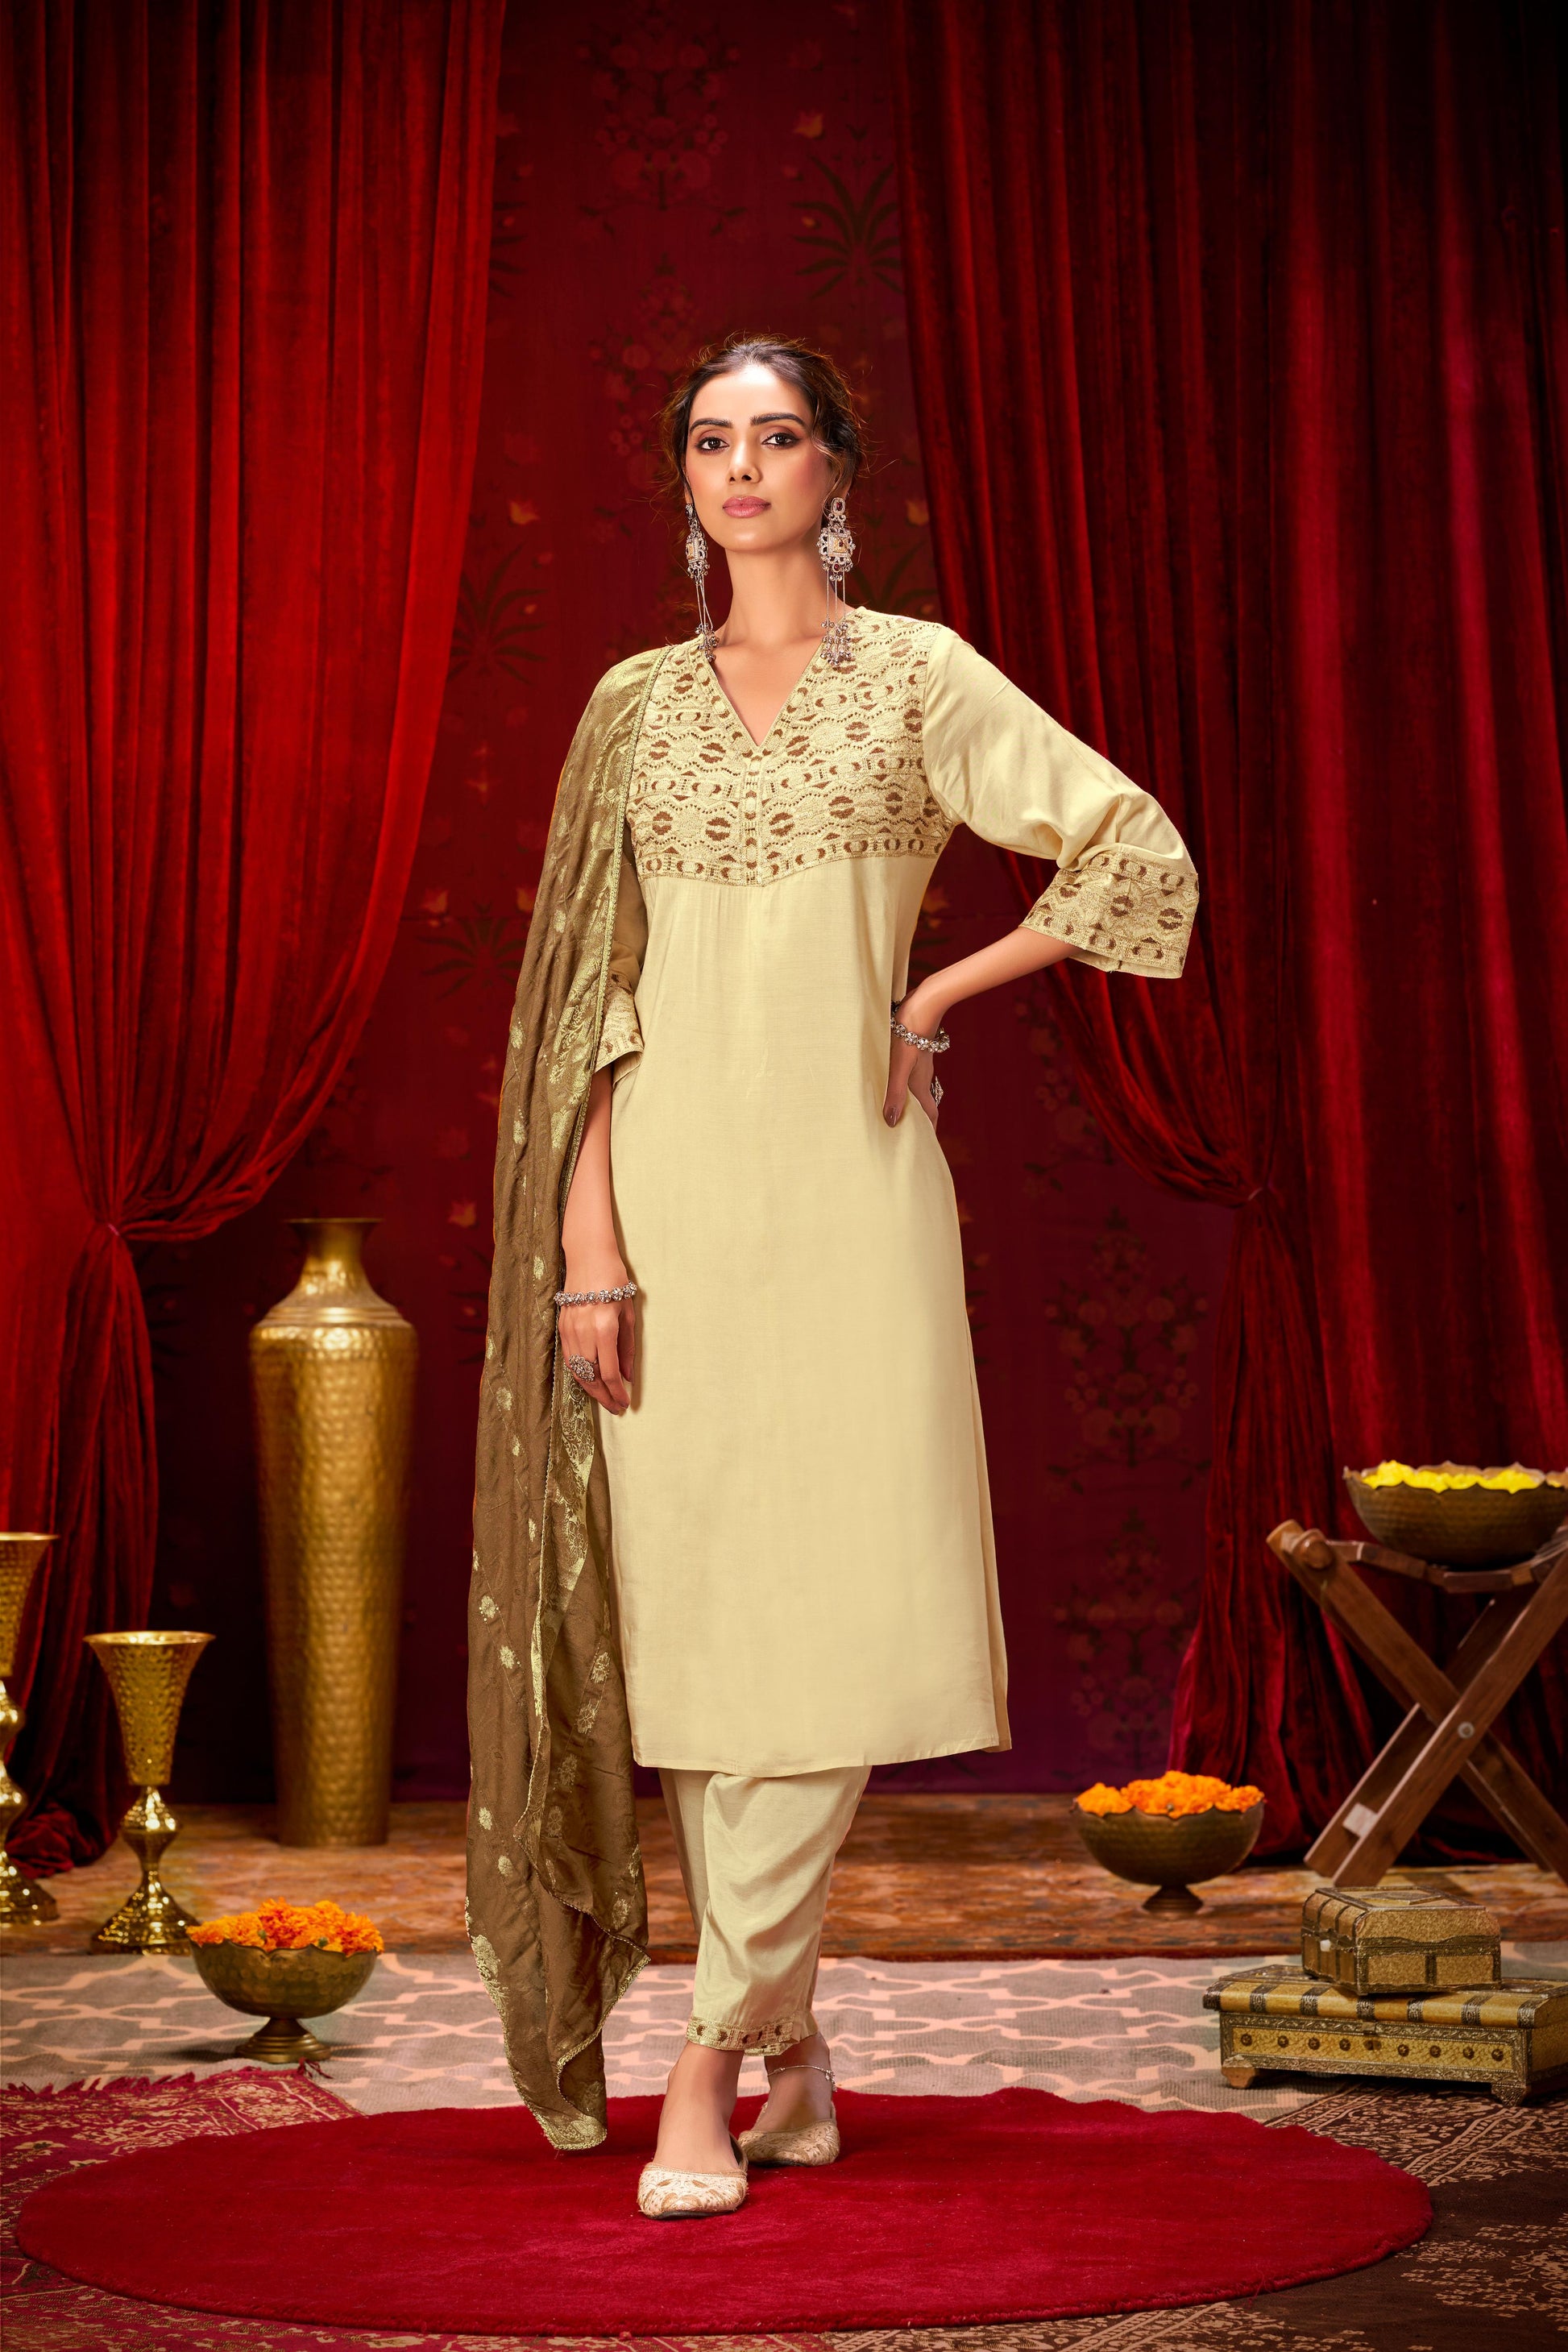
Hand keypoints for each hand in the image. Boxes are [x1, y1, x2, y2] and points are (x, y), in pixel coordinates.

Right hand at [558, 1266, 635, 1415]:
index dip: (617, 1392)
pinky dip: (580, 1374)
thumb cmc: (614, 1280)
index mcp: (604, 1328)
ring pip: (577, 1371)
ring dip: (591, 1389)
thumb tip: (628, 1376)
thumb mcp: (629, 1313)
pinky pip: (569, 1359)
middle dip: (603, 1396)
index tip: (625, 1403)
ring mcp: (569, 1330)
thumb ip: (627, 1347)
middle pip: (590, 1377)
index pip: (608, 1372)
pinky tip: (590, 1380)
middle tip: (615, 1408)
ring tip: (605, 1398)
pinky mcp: (561, 1327)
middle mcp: (584, 1332)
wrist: (588, 1256)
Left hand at [883, 989, 945, 1129]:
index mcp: (920, 1084)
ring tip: (899, 1111)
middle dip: (920, 1119)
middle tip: (909, 1132)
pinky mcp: (916, 1051)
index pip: (929, 1114)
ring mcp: (921, 1063)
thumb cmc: (907, 1034)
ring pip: (919, 1089)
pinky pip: (913, 1075)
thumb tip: (890, 1122)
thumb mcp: (897, 1066)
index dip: (928, 1130)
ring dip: (913, 1102)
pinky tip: (894, 1080)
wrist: (922, 1005)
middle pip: (925, 1104)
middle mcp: (923, 1076)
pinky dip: (906, 1086)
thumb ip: (894, 1093)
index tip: (924, 1145)